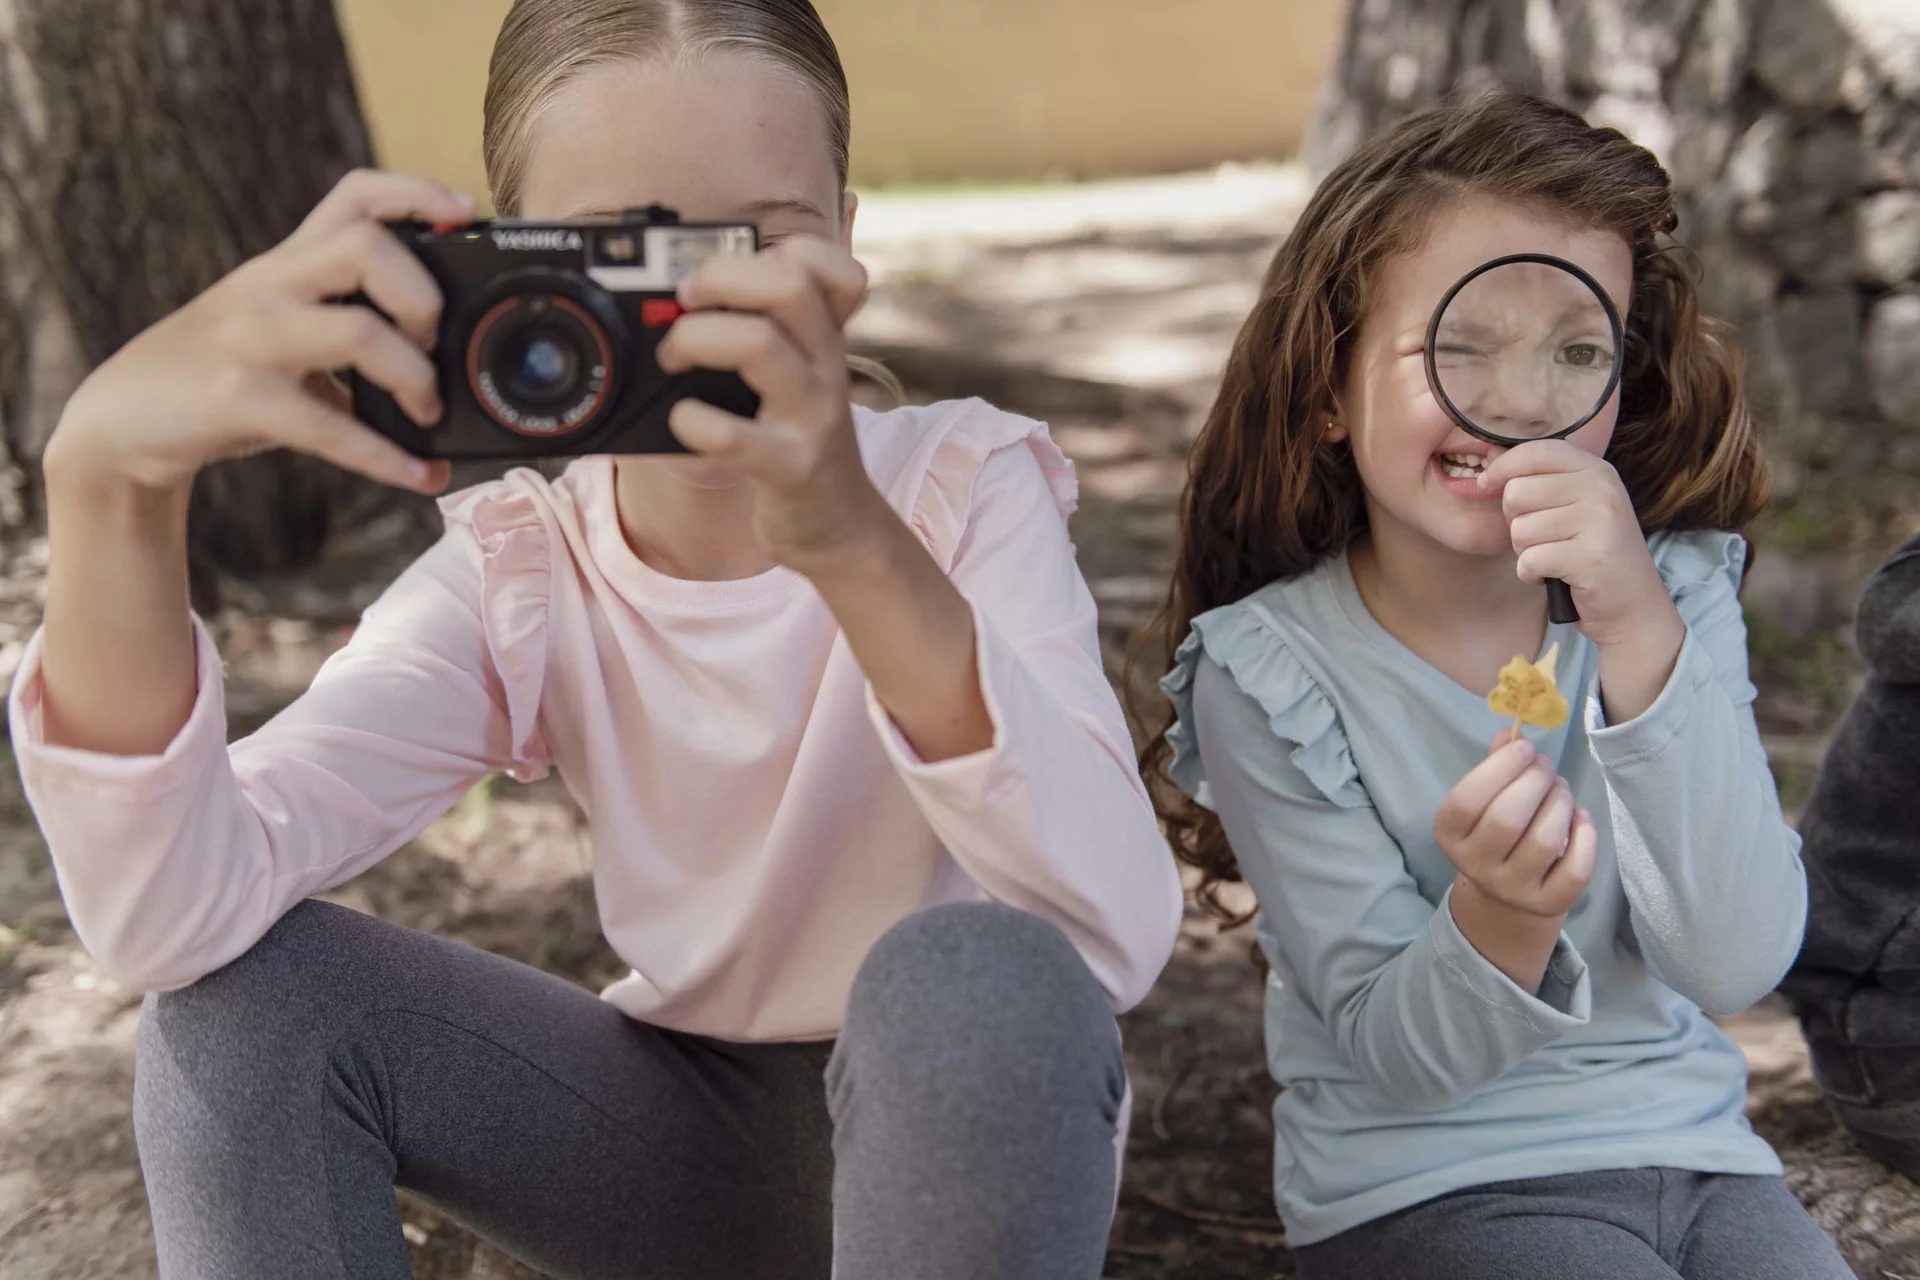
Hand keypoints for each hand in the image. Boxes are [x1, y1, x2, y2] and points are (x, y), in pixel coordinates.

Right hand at [44, 169, 469, 497]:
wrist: (123, 420)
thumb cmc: (223, 375)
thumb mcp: (283, 331)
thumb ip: (353, 335)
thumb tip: (451, 385)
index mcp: (287, 263)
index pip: (353, 195)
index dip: (414, 192)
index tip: (464, 211)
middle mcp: (269, 285)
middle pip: (364, 247)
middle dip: (422, 294)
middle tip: (435, 341)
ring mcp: (250, 339)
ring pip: (357, 331)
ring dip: (415, 376)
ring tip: (429, 410)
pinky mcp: (237, 398)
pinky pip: (329, 427)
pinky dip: (387, 458)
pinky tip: (420, 475)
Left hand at [657, 237, 893, 573]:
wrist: (839, 525)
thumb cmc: (796, 441)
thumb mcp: (795, 377)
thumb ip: (757, 332)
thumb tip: (668, 299)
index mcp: (824, 338)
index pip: (833, 267)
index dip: (773, 253)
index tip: (718, 277)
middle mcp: (827, 367)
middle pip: (789, 285)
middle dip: (721, 277)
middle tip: (684, 302)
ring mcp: (812, 416)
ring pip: (761, 343)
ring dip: (696, 338)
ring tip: (672, 359)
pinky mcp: (790, 467)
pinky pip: (731, 435)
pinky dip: (691, 421)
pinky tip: (683, 422)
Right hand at [1433, 731, 1597, 918]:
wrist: (1505, 896)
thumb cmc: (1493, 831)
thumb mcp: (1484, 800)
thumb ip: (1495, 766)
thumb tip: (1512, 733)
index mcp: (1449, 835)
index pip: (1467, 800)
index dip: (1501, 767)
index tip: (1526, 748)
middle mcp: (1475, 865)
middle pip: (1507, 819)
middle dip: (1536, 781)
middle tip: (1546, 768)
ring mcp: (1512, 888)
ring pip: (1545, 840)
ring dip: (1561, 802)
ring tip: (1560, 790)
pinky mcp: (1548, 902)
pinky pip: (1575, 868)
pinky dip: (1585, 835)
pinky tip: (1579, 818)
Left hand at [1479, 440, 1681, 651]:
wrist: (1633, 606)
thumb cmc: (1591, 554)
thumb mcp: (1576, 506)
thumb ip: (1541, 481)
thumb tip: (1490, 457)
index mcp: (1597, 471)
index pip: (1537, 450)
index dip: (1502, 466)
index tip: (1486, 484)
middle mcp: (1602, 490)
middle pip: (1517, 492)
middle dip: (1515, 521)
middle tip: (1542, 538)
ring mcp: (1600, 522)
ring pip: (1520, 530)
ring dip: (1526, 552)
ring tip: (1554, 558)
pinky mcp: (1592, 557)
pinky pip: (1529, 560)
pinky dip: (1531, 574)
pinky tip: (1554, 577)